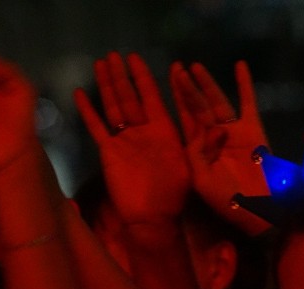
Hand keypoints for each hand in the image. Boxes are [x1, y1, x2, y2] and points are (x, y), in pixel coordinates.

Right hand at [74, 52, 189, 224]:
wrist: (152, 219)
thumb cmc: (174, 195)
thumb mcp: (195, 169)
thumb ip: (205, 147)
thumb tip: (223, 129)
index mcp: (164, 130)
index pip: (153, 97)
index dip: (145, 77)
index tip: (138, 58)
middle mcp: (143, 131)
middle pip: (130, 97)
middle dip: (123, 75)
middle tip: (114, 55)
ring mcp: (125, 140)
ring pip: (113, 106)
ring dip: (107, 85)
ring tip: (100, 64)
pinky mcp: (109, 152)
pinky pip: (97, 127)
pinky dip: (89, 111)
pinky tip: (80, 93)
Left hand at [171, 60, 269, 200]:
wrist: (256, 209)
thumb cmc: (226, 200)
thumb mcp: (200, 180)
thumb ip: (194, 155)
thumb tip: (199, 132)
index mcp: (197, 149)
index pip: (184, 119)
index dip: (177, 100)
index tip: (169, 80)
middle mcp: (212, 137)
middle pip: (197, 107)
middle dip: (186, 89)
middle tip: (177, 68)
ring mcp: (233, 132)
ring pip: (217, 102)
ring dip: (207, 84)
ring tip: (196, 66)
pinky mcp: (252, 129)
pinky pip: (247, 103)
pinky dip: (244, 84)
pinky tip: (240, 65)